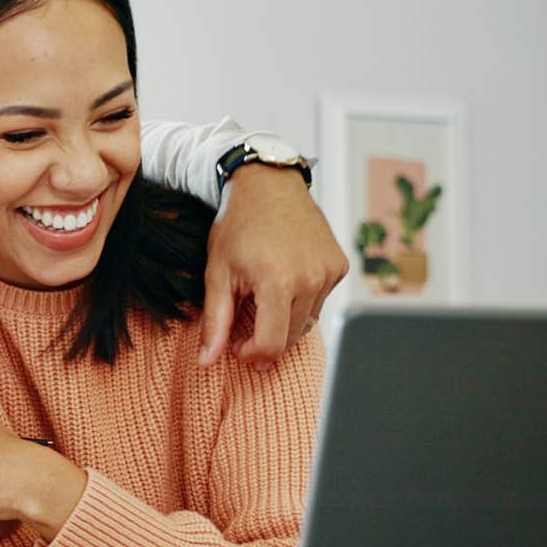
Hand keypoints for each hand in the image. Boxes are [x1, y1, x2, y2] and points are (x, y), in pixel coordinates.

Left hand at [200, 164, 348, 367]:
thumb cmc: (238, 226)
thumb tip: (206, 362)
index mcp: (278, 282)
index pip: (272, 345)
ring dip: (285, 319)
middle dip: (266, 339)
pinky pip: (321, 300)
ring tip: (264, 295)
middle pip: (291, 337)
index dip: (252, 354)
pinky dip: (302, 300)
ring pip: (308, 321)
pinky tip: (285, 279)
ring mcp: (329, 272)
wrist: (268, 184)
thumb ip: (215, 321)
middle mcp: (310, 279)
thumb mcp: (217, 272)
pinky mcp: (340, 265)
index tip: (237, 346)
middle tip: (246, 325)